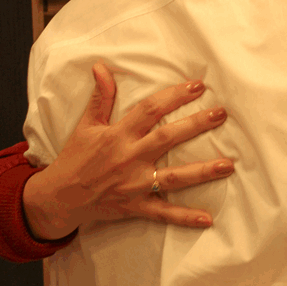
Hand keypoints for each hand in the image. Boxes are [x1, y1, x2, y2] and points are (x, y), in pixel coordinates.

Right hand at [23, 62, 232, 240]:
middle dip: (196, 125)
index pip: (151, 109)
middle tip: (221, 114)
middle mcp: (130, 157)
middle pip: (168, 138)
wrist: (58, 198)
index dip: (174, 96)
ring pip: (173, 177)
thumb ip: (101, 96)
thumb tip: (101, 66)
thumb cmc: (76, 157)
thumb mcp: (86, 125)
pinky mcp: (136, 206)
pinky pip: (163, 213)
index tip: (198, 85)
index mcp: (119, 134)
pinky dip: (185, 217)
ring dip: (202, 171)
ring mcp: (135, 184)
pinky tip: (207, 219)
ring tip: (228, 165)